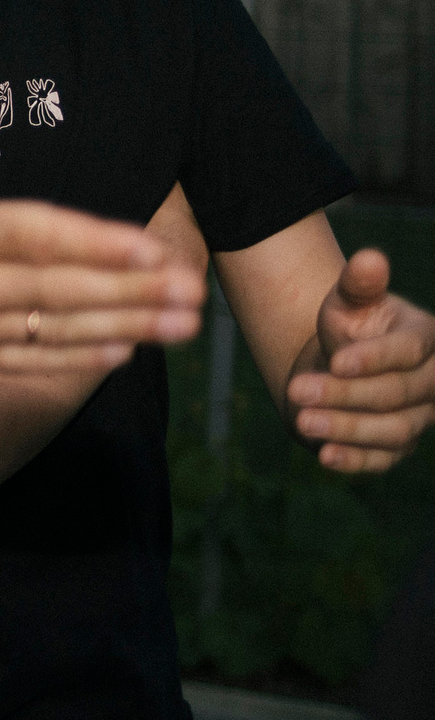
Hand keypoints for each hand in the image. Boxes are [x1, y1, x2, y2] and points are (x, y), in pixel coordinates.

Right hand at [0, 50, 204, 373]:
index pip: (30, 236)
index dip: (94, 243)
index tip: (149, 247)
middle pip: (59, 290)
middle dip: (132, 291)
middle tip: (194, 288)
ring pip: (55, 331)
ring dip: (125, 326)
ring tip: (183, 323)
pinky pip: (29, 362)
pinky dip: (79, 359)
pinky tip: (124, 350)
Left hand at [288, 250, 434, 471]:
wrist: (334, 365)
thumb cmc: (347, 327)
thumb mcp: (346, 301)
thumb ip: (358, 284)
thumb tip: (369, 259)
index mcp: (426, 339)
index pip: (409, 352)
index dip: (374, 358)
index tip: (335, 361)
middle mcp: (431, 381)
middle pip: (398, 393)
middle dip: (345, 393)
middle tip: (297, 390)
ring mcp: (419, 417)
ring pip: (393, 429)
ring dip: (347, 428)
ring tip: (301, 420)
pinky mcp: (397, 447)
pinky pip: (382, 459)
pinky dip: (355, 460)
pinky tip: (323, 455)